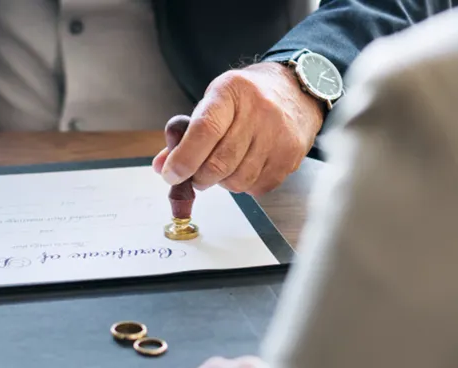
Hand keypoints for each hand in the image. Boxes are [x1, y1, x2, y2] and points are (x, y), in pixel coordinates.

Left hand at [152, 63, 323, 195]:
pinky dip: (245, 185)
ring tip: (224, 168)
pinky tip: (245, 167)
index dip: (184, 159)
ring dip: (222, 182)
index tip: (170, 175)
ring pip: (238, 180)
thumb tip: (162, 167)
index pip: (204, 130)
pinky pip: (257, 187)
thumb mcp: (213, 104)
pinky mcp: (291, 155)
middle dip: (199, 178)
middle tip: (195, 176)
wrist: (296, 91)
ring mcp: (278, 134)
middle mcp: (258, 110)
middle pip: (220, 163)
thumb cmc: (246, 99)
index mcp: (230, 92)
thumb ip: (186, 136)